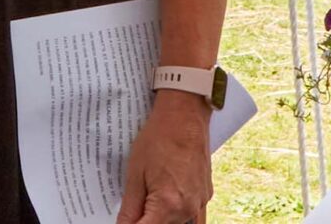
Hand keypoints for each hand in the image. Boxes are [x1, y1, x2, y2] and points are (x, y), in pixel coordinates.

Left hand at [116, 91, 212, 223]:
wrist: (184, 116)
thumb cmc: (158, 139)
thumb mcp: (135, 173)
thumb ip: (130, 207)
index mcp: (168, 205)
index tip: (125, 220)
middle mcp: (189, 209)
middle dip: (145, 220)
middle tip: (133, 207)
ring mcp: (200, 203)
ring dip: (161, 217)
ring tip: (149, 198)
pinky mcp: (206, 196)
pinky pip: (192, 215)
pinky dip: (177, 214)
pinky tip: (166, 201)